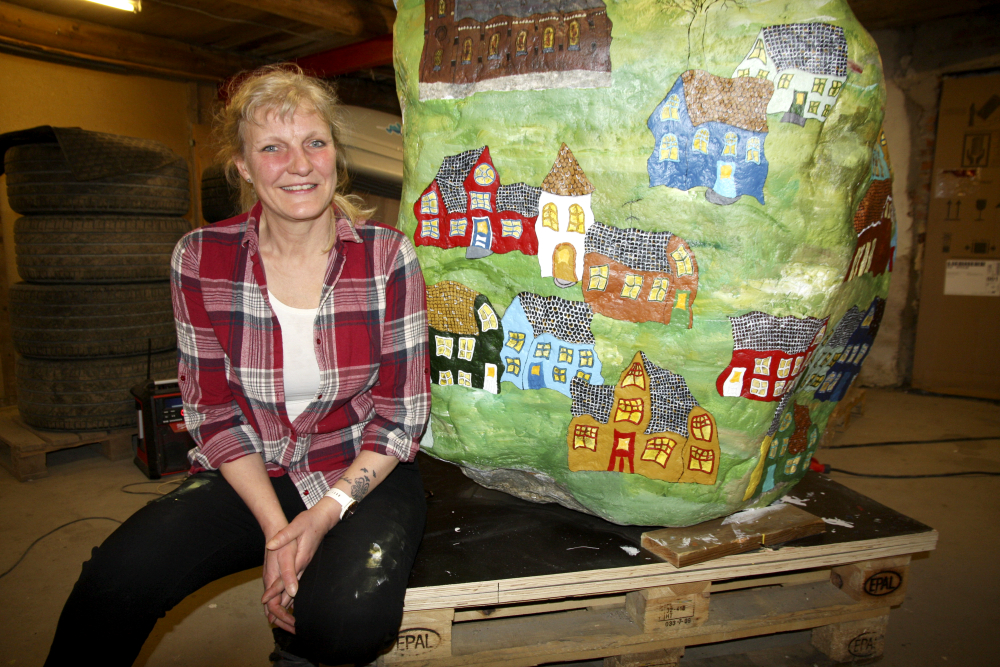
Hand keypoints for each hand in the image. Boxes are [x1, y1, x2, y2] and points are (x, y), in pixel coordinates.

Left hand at [262, 498, 339, 628]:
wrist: (325, 519)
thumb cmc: (310, 521)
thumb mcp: (296, 525)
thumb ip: (283, 536)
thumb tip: (270, 545)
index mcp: (300, 558)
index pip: (286, 578)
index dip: (275, 589)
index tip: (265, 600)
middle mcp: (304, 565)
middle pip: (291, 588)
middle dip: (281, 603)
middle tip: (270, 618)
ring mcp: (306, 565)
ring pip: (295, 588)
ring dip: (286, 601)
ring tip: (277, 616)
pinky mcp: (305, 563)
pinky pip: (297, 582)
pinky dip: (291, 592)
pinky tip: (288, 599)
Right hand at [262, 537, 297, 632]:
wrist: (276, 528)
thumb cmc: (285, 541)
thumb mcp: (287, 556)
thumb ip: (288, 574)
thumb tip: (292, 592)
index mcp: (271, 580)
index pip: (273, 606)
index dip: (283, 618)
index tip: (294, 626)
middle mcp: (270, 582)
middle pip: (273, 609)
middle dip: (283, 621)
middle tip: (297, 630)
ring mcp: (272, 580)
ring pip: (275, 603)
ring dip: (284, 615)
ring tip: (295, 625)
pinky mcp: (278, 576)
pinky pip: (279, 595)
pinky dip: (285, 605)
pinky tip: (292, 608)